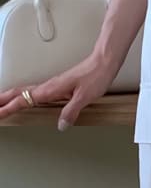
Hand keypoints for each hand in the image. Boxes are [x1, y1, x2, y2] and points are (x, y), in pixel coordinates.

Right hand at [0, 52, 120, 129]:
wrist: (104, 62)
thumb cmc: (96, 76)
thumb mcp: (85, 97)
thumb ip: (71, 111)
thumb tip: (60, 126)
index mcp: (51, 89)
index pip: (23, 101)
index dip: (8, 108)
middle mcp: (49, 86)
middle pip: (19, 93)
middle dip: (3, 101)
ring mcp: (53, 84)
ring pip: (25, 91)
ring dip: (11, 98)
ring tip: (1, 105)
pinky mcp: (59, 85)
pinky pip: (35, 91)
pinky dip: (24, 96)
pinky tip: (27, 100)